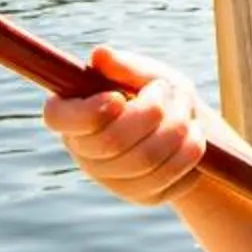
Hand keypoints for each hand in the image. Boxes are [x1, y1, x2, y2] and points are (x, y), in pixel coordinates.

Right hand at [42, 45, 210, 206]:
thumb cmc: (154, 91)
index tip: (119, 97)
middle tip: (166, 90)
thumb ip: (124, 65)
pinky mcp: (143, 196)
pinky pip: (171, 175)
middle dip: (152, 111)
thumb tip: (100, 55)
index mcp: (72, 114)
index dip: (89, 112)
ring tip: (185, 108)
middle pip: (112, 141)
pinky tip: (192, 134)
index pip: (59, 119)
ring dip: (176, 126)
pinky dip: (189, 149)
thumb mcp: (144, 71)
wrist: (186, 125)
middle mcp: (84, 151)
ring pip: (147, 159)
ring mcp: (112, 180)